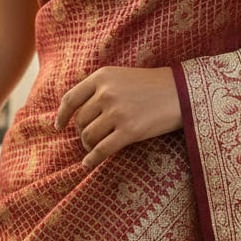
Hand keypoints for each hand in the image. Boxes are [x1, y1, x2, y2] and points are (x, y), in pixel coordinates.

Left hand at [55, 66, 181, 169]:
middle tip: (88, 138)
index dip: (62, 115)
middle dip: (82, 132)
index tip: (59, 126)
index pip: (71, 98)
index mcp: (102, 76)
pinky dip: (92, 159)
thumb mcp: (121, 76)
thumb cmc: (151, 85)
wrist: (181, 92)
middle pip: (80, 120)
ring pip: (88, 136)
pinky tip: (88, 164)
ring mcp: (117, 112)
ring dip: (88, 145)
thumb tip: (76, 112)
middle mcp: (106, 93)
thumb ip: (99, 88)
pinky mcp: (129, 131)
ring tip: (94, 147)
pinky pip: (102, 150)